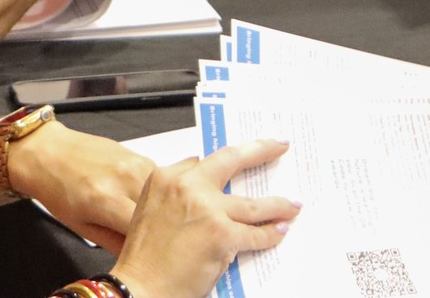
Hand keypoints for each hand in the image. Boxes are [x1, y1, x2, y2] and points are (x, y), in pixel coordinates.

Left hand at [6, 120, 156, 250]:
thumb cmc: (57, 189)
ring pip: (165, 197)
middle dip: (156, 230)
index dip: (147, 246)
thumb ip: (112, 243)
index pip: (145, 231)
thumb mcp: (80, 226)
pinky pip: (160, 182)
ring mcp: (136, 164)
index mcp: (106, 200)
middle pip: (160, 213)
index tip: (143, 251)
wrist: (50, 151)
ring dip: (159, 212)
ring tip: (141, 219)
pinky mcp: (141, 156)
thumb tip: (134, 256)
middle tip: (144, 238)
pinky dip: (156, 195)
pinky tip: (138, 200)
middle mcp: (126, 178)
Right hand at [112, 141, 298, 297]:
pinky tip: (278, 232)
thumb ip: (177, 196)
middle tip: (279, 145)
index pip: (204, 161)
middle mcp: (187, 186)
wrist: (138, 288)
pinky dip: (269, 235)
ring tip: (291, 205)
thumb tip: (207, 191)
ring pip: (252, 204)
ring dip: (277, 205)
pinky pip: (254, 234)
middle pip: (232, 159)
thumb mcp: (150, 213)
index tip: (244, 154)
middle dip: (261, 150)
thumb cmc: (143, 259)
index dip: (228, 160)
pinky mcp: (222, 234)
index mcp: (166, 177)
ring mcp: (207, 209)